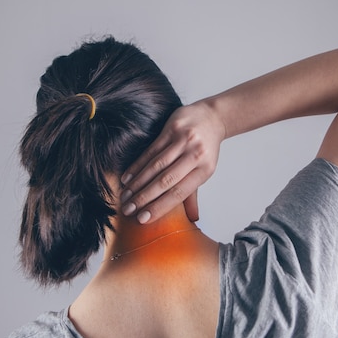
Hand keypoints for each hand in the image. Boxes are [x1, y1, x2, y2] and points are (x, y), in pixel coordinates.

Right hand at [119, 102, 225, 223]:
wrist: (212, 117)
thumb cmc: (205, 150)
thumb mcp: (203, 171)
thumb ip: (193, 194)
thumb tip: (193, 220)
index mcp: (205, 170)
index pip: (179, 193)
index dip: (160, 206)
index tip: (143, 219)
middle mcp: (195, 155)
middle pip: (166, 180)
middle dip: (144, 197)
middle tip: (128, 210)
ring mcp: (183, 140)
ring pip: (156, 166)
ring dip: (138, 183)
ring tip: (125, 196)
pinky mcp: (171, 129)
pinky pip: (151, 150)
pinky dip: (137, 165)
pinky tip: (127, 177)